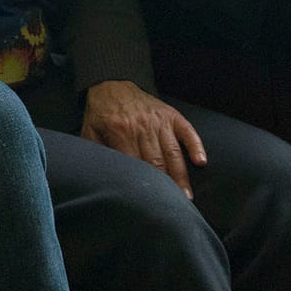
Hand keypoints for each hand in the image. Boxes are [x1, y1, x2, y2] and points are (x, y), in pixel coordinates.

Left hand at [79, 80, 206, 197]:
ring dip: (180, 175)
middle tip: (173, 208)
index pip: (134, 164)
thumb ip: (96, 153)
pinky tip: (201, 162)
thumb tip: (100, 176)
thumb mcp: (90, 130)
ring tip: (186, 197)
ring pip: (172, 152)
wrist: (112, 82)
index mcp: (120, 131)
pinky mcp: (171, 115)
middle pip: (156, 162)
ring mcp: (159, 120)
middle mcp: (142, 126)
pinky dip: (195, 146)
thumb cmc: (101, 112)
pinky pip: (187, 131)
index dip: (142, 185)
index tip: (148, 203)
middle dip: (166, 187)